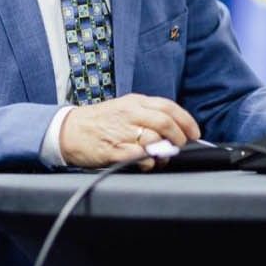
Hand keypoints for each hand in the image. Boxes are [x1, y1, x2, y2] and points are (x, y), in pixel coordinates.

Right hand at [59, 93, 199, 170]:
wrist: (70, 130)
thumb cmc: (101, 121)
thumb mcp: (125, 108)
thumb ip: (147, 115)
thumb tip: (174, 128)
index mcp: (135, 102)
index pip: (168, 107)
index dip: (186, 121)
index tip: (194, 133)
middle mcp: (130, 114)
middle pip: (165, 123)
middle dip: (179, 137)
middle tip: (181, 146)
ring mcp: (121, 132)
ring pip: (154, 140)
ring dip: (165, 152)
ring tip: (163, 157)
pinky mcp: (113, 150)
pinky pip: (139, 156)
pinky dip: (149, 161)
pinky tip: (148, 163)